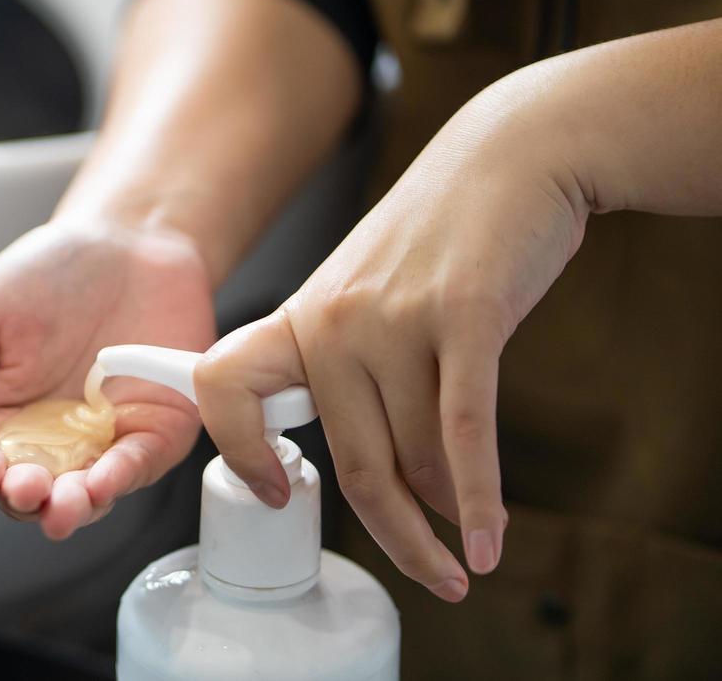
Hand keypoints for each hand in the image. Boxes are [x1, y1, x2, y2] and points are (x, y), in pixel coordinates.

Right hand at [0, 221, 215, 538]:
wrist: (130, 238)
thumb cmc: (47, 272)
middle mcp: (44, 439)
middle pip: (25, 492)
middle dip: (24, 499)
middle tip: (28, 487)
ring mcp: (98, 441)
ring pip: (80, 496)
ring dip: (71, 508)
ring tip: (66, 504)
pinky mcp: (151, 433)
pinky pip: (137, 467)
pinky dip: (122, 479)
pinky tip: (106, 479)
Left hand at [192, 83, 589, 602]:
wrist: (508, 157)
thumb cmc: (442, 238)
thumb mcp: (367, 292)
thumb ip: (353, 367)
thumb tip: (382, 468)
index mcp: (300, 316)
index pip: (222, 386)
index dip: (237, 449)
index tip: (278, 492)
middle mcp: (332, 320)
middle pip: (350, 461)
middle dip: (395, 534)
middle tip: (432, 574)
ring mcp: (394, 318)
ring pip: (415, 456)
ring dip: (449, 511)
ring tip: (473, 534)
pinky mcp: (463, 317)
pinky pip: (462, 435)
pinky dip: (476, 499)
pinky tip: (487, 540)